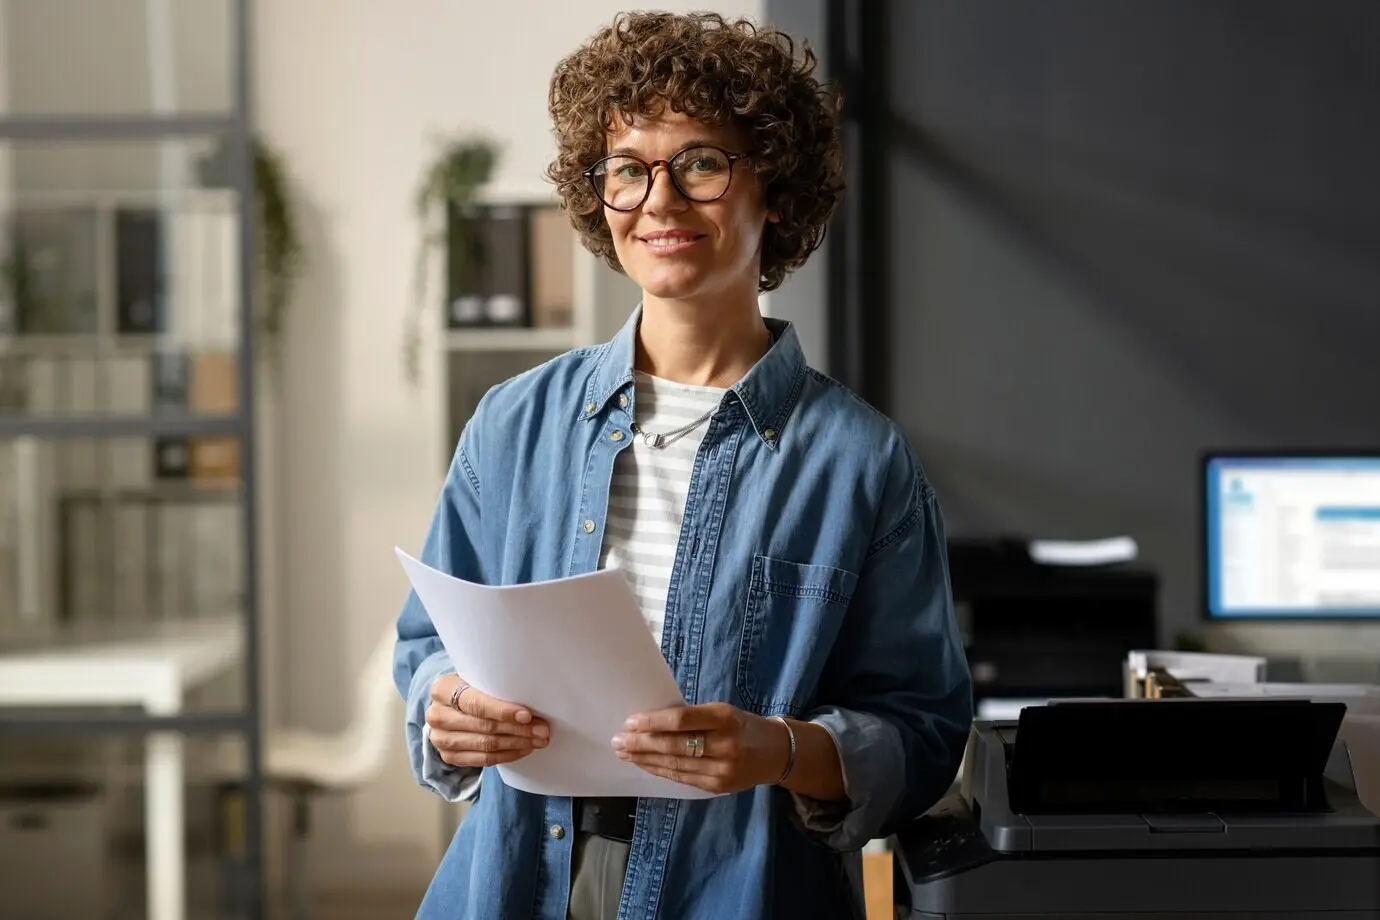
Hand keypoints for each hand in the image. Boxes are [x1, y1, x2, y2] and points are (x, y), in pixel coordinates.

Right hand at [426, 673, 549, 767]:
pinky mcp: (448, 756)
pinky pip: (483, 760)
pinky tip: (523, 749)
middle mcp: (436, 715)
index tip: (527, 715)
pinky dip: (506, 755)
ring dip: (516, 743)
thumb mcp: (476, 679)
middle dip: (518, 729)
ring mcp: (440, 739)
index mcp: (442, 689)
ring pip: (485, 745)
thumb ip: (495, 685)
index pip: (476, 703)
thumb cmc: (470, 689)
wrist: (449, 707)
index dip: (503, 711)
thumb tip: (533, 696)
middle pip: (484, 726)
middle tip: (542, 730)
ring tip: (538, 740)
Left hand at [611, 702, 788, 794]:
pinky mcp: (717, 787)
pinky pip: (681, 778)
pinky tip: (644, 765)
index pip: (682, 720)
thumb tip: (651, 722)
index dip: (654, 722)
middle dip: (642, 744)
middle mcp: (725, 745)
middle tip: (618, 740)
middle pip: (675, 746)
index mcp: (725, 718)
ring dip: (645, 759)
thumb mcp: (723, 712)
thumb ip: (693, 717)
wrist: (776, 753)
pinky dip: (659, 770)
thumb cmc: (742, 725)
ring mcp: (722, 771)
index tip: (630, 722)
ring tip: (624, 753)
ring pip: (674, 765)